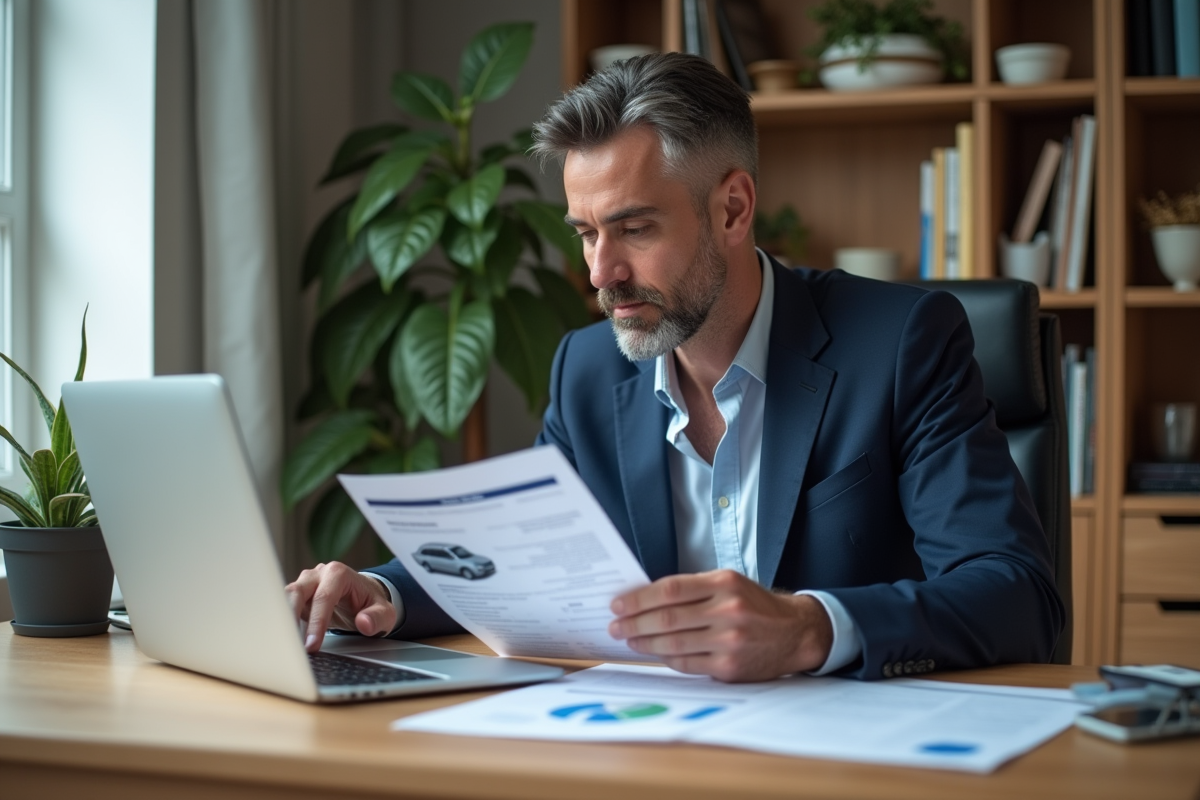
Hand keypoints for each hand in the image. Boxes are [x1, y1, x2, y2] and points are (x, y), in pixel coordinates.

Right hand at [285, 562, 397, 652]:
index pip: (323, 598)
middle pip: (297, 591)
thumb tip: (364, 623)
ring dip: (282, 619)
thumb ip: (377, 618)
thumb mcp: (384, 613)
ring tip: (283, 643)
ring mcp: (306, 583)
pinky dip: (282, 621)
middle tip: (290, 645)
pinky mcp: (297, 595)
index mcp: (339, 574)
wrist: (363, 596)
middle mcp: (319, 574)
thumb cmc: (371, 603)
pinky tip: (283, 639)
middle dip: (290, 618)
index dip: (316, 622)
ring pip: (285, 596)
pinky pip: (283, 606)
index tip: (312, 645)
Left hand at [608, 570, 832, 681]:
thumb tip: (646, 598)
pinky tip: (654, 653)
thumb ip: (694, 589)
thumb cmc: (756, 605)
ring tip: (628, 640)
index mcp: (724, 583)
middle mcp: (728, 610)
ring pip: (673, 643)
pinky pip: (687, 664)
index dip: (639, 598)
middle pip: (667, 618)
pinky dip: (666, 659)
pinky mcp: (730, 667)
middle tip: (615, 625)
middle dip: (634, 623)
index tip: (619, 604)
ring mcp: (729, 641)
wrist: (795, 632)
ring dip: (644, 643)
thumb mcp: (730, 584)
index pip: (670, 589)